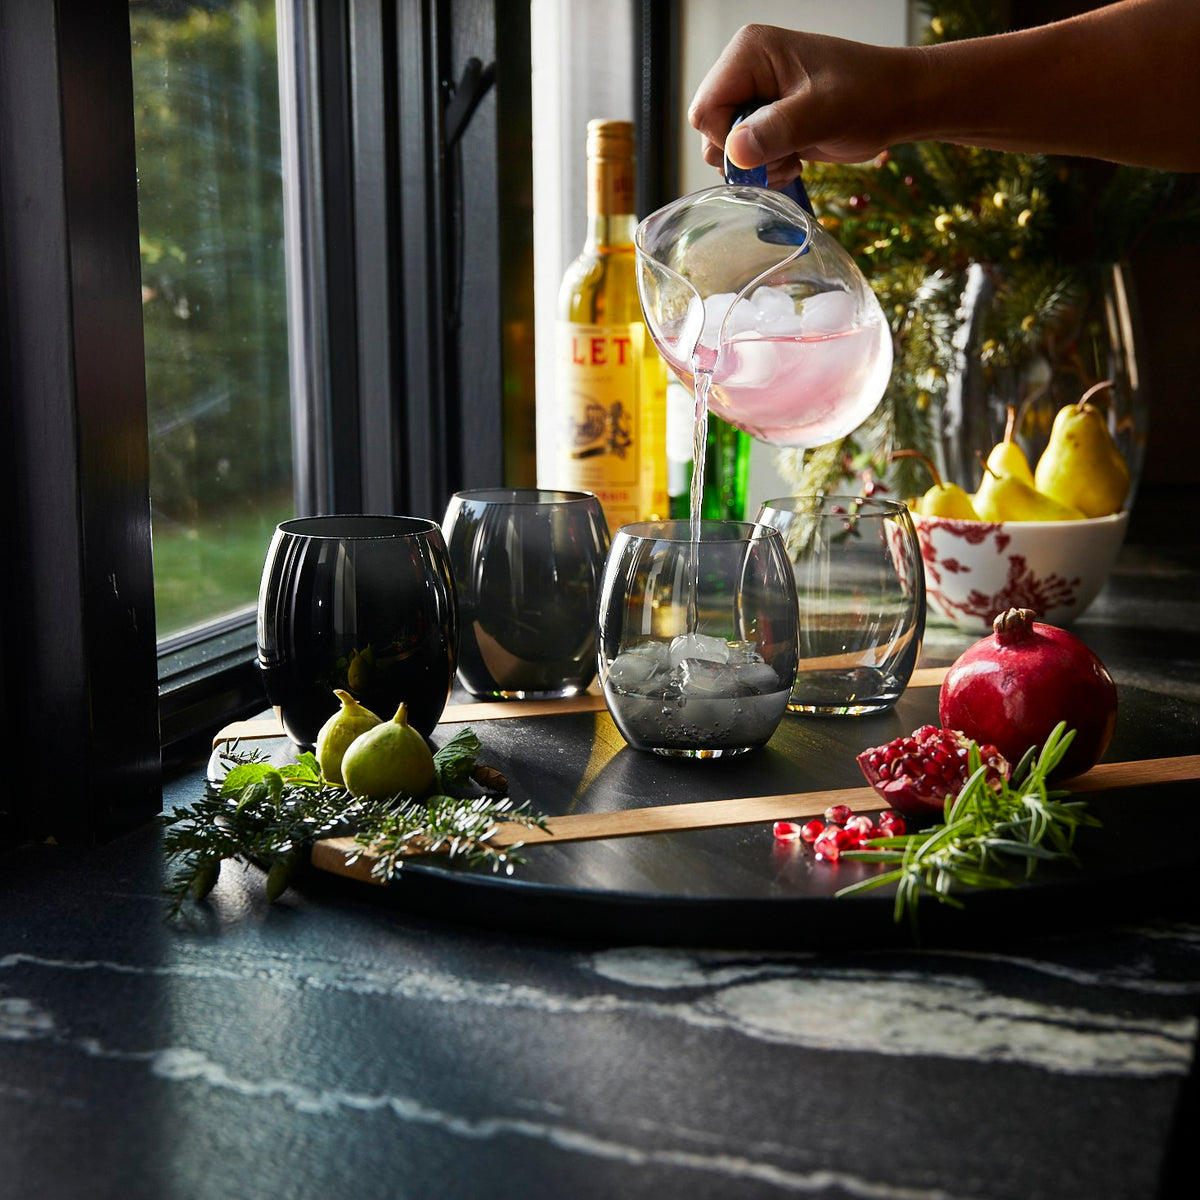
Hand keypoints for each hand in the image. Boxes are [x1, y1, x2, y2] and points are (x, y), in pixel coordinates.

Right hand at [687, 25, 908, 184]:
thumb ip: (778, 129)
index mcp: (749, 53)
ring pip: (725, 150)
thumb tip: (734, 151)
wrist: (897, 104)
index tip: (767, 148)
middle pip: (710, 132)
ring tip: (793, 155)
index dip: (728, 140)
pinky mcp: (766, 122)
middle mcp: (745, 73)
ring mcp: (754, 98)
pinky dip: (766, 169)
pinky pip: (745, 157)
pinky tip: (794, 159)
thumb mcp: (824, 112)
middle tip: (785, 153)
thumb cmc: (869, 94)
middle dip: (744, 156)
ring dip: (757, 166)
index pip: (705, 109)